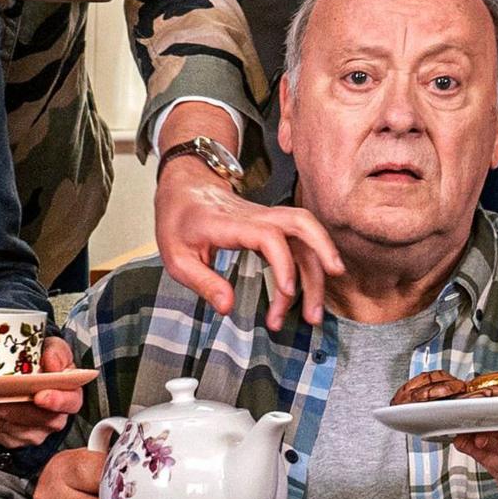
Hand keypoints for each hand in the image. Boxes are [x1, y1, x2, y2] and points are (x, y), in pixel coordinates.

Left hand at [0, 335, 85, 448]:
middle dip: (10, 401)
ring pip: (7, 422)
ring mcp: (31, 433)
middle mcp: (52, 419)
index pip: (70, 402)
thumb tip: (51, 362)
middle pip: (32, 415)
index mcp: (69, 397)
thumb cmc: (43, 365)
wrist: (29, 379)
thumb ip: (56, 352)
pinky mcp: (10, 439)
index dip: (56, 400)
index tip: (41, 396)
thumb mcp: (54, 349)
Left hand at [156, 157, 343, 328]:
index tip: (286, 292)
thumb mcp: (176, 257)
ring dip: (319, 268)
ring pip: (307, 233)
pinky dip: (309, 267)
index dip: (283, 263)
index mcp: (229, 223)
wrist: (185, 187)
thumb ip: (203, 282)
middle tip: (316, 308)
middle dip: (320, 260)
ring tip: (314, 311)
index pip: (268, 235)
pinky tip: (302, 295)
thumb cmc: (179, 220)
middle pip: (302, 225)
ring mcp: (267, 218)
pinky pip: (299, 241)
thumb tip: (228, 307)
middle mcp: (255, 216)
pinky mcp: (273, 225)